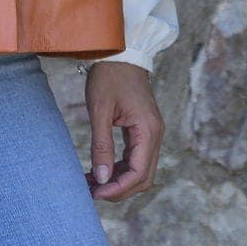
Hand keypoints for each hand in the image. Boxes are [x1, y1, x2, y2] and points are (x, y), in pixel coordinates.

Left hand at [82, 61, 164, 202]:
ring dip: (119, 180)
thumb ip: (101, 145)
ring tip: (92, 183)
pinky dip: (120, 167)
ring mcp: (151, 132)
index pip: (138, 174)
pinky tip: (100, 169)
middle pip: (142, 177)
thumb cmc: (109, 77)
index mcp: (148, 131)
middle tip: (92, 193)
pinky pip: (135, 157)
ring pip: (140, 169)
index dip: (118, 189)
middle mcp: (155, 135)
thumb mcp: (100, 110)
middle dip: (119, 189)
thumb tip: (101, 178)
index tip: (95, 194)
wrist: (119, 51)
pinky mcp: (143, 129)